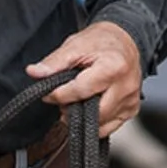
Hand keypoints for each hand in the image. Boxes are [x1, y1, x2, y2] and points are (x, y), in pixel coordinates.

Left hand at [28, 21, 142, 135]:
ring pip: (100, 124)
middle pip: (93, 113)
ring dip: (84, 118)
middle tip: (64, 99)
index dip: (59, 95)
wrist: (125, 40)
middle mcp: (126, 86)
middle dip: (73, 109)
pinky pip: (109, 126)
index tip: (48, 93)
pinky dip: (96, 121)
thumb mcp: (75, 45)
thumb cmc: (101, 42)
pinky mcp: (132, 109)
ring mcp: (131, 100)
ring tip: (78, 100)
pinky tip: (90, 106)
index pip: (80, 92)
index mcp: (113, 68)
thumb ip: (54, 62)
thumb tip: (34, 72)